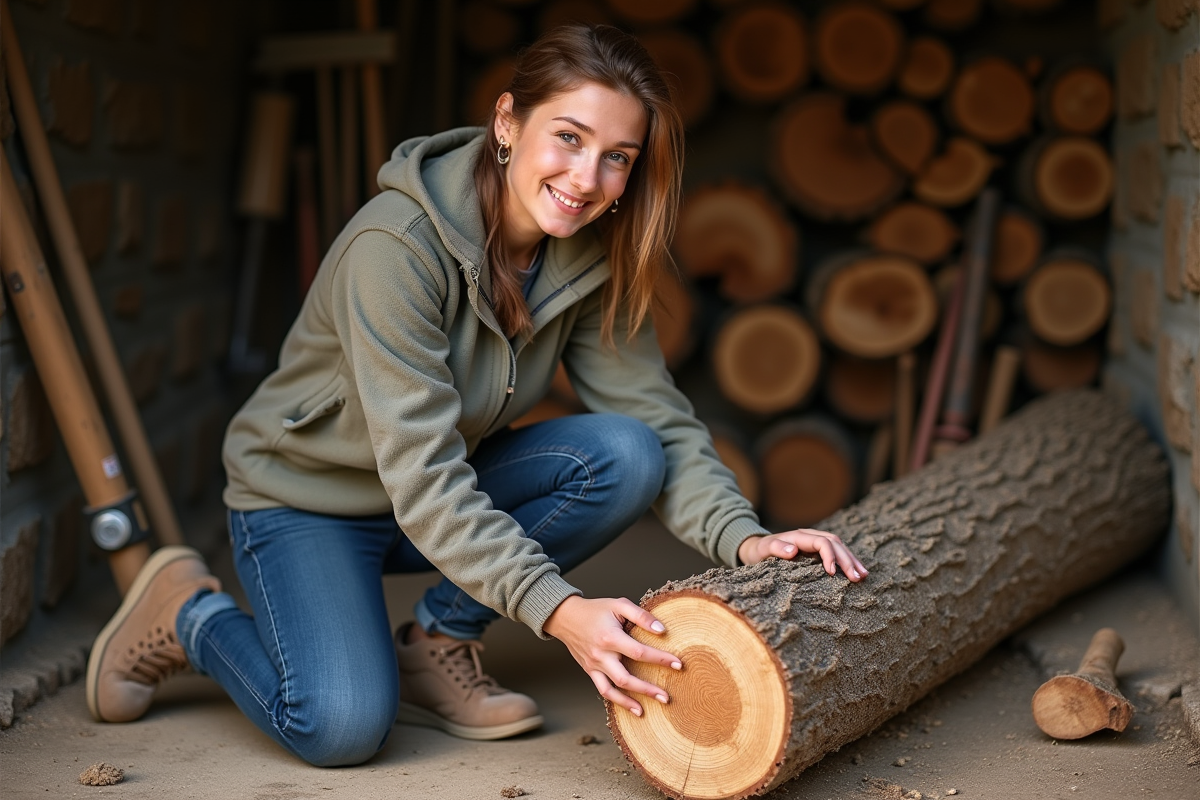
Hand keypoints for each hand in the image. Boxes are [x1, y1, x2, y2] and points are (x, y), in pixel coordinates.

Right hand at [543, 595, 680, 716]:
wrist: (566, 617)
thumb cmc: (596, 610)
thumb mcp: (618, 605)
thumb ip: (641, 616)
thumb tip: (661, 630)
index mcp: (610, 637)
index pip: (639, 652)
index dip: (660, 659)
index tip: (678, 664)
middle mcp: (601, 655)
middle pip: (626, 678)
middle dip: (647, 690)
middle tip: (667, 697)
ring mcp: (594, 666)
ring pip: (613, 690)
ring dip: (630, 703)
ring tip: (646, 711)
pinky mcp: (590, 671)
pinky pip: (603, 690)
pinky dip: (617, 700)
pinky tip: (631, 706)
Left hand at [737, 528, 867, 580]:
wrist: (756, 548)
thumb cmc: (759, 551)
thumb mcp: (763, 550)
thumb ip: (776, 548)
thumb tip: (793, 551)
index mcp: (800, 537)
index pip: (822, 542)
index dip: (830, 556)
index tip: (833, 573)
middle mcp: (810, 537)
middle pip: (835, 544)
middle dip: (848, 560)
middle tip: (858, 577)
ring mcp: (815, 542)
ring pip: (839, 547)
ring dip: (852, 560)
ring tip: (863, 575)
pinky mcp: (816, 550)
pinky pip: (836, 552)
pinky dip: (847, 561)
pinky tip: (856, 571)